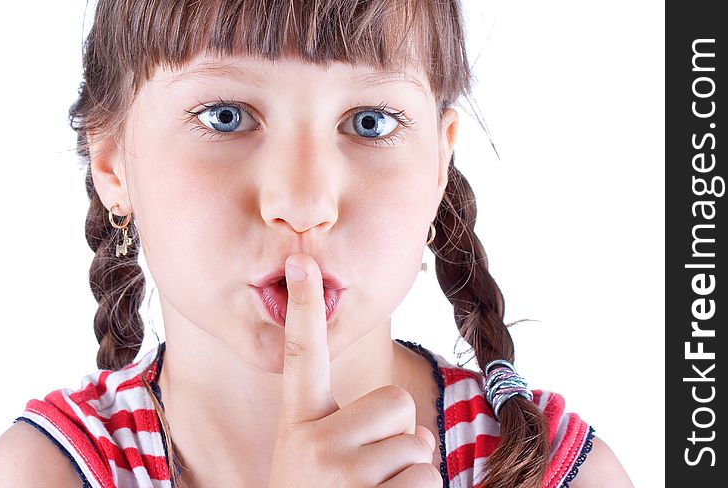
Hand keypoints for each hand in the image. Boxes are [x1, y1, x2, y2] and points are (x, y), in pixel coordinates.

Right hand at [268, 253, 440, 486]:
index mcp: (300, 426)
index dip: (304, 307)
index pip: (302, 356)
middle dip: (399, 436)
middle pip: (396, 402)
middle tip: (370, 474)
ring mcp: (339, 475)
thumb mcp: (318, 465)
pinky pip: (427, 479)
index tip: (301, 261)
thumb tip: (421, 434)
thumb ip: (351, 434)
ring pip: (418, 445)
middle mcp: (312, 445)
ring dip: (411, 476)